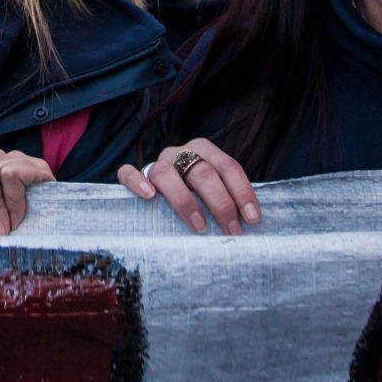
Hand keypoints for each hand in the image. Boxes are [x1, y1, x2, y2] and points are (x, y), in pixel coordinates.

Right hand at [118, 137, 260, 234]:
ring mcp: (157, 162)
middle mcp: (181, 153)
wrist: (160, 189)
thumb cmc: (196, 196)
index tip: (253, 219)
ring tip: (199, 226)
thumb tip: (251, 225)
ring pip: (166, 172)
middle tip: (232, 231)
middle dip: (221, 203)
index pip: (227, 166)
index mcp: (205, 150)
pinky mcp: (134, 174)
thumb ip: (228, 199)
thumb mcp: (215, 191)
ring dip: (185, 200)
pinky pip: (128, 172)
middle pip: (202, 172)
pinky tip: (149, 196)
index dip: (242, 192)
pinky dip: (136, 181)